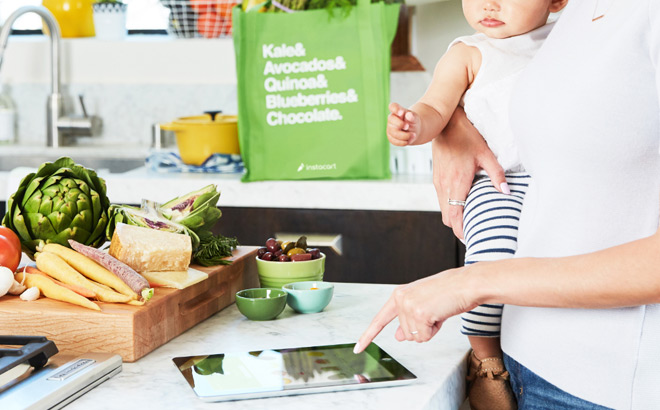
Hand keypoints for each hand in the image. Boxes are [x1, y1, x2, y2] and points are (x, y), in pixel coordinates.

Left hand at [354, 268, 475, 352]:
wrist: (467, 283)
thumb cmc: (449, 292)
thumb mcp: (424, 305)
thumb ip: (408, 320)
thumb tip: (398, 336)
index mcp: (399, 295)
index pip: (380, 319)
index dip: (368, 336)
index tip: (358, 349)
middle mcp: (400, 299)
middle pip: (405, 334)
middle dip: (423, 329)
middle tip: (435, 312)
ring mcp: (408, 306)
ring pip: (415, 337)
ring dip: (430, 330)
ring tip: (439, 311)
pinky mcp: (419, 313)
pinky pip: (424, 337)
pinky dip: (435, 330)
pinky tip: (441, 315)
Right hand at [387, 102, 421, 145]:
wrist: (414, 131)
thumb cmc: (413, 122)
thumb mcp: (415, 118)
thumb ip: (412, 117)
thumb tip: (409, 115)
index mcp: (398, 111)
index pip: (393, 106)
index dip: (395, 109)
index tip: (401, 112)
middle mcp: (391, 118)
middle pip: (391, 120)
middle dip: (400, 124)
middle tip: (408, 126)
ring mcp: (390, 128)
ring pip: (393, 133)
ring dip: (405, 135)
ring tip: (413, 135)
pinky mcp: (391, 137)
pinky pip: (395, 141)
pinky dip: (403, 142)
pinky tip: (409, 140)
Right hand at [433, 107, 508, 239]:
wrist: (444, 123)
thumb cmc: (466, 136)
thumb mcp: (486, 153)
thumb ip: (496, 174)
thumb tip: (506, 191)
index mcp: (457, 182)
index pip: (455, 216)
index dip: (461, 231)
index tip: (471, 238)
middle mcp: (444, 185)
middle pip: (447, 218)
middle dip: (458, 228)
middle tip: (473, 232)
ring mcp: (438, 182)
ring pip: (443, 209)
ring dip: (454, 217)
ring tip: (469, 221)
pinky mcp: (436, 178)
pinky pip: (441, 199)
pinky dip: (450, 207)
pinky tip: (462, 204)